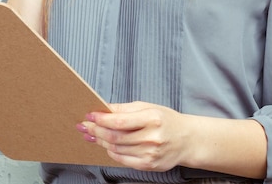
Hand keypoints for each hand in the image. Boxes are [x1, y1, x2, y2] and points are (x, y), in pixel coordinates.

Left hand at [76, 101, 192, 171]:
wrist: (187, 140)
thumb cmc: (166, 120)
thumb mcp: (147, 107)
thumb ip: (124, 109)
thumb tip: (102, 108)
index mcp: (152, 119)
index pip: (119, 121)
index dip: (100, 119)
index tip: (89, 115)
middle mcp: (152, 137)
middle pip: (114, 136)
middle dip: (96, 130)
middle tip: (84, 125)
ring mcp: (151, 153)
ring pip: (116, 148)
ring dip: (100, 141)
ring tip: (91, 134)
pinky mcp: (149, 165)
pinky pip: (123, 159)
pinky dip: (111, 152)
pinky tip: (106, 145)